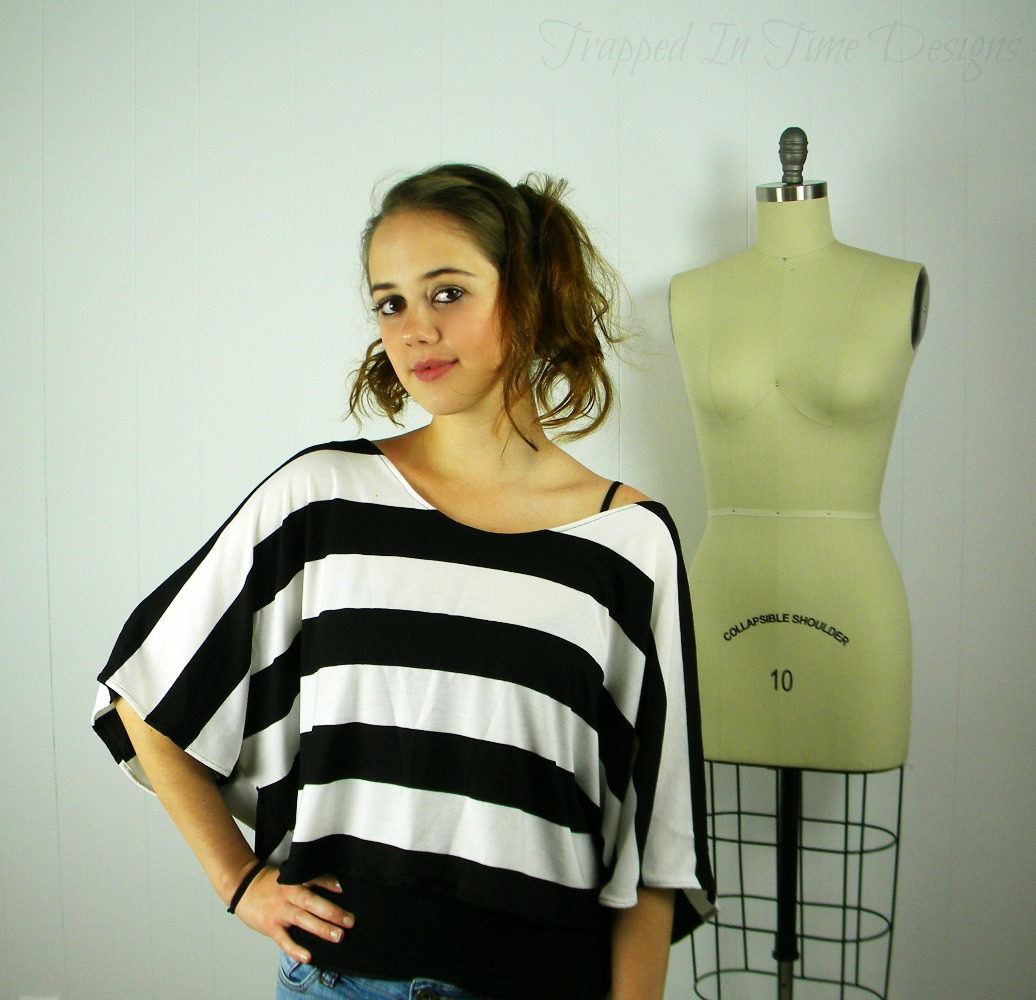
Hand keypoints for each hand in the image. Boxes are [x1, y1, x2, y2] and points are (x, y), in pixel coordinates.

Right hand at [231, 866, 354, 963]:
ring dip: (321, 928)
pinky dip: (296, 949)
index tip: (343, 888)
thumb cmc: (271, 883)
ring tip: (338, 936)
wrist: (243, 888)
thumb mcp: (289, 875)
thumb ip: (307, 880)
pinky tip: (308, 956)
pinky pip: (284, 940)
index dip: (328, 882)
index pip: (313, 879)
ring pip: (302, 920)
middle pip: (311, 902)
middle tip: (350, 921)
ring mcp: (279, 912)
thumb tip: (335, 885)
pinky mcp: (271, 927)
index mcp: (294, 880)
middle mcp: (288, 895)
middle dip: (331, 912)